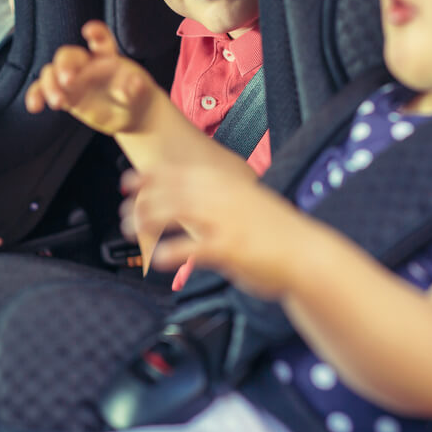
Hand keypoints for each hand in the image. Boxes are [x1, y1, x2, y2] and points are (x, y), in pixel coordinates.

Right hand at [24, 21, 157, 135]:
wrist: (130, 114)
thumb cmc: (137, 96)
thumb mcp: (141, 92)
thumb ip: (135, 88)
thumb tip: (130, 87)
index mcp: (107, 56)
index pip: (101, 39)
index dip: (96, 33)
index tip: (89, 32)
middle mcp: (87, 64)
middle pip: (68, 56)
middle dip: (64, 66)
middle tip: (68, 81)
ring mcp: (73, 79)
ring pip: (51, 73)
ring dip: (50, 85)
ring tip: (59, 103)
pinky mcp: (65, 95)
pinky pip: (44, 91)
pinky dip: (36, 96)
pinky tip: (34, 107)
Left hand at [125, 159, 317, 299]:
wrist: (307, 254)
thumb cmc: (277, 233)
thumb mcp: (247, 204)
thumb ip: (219, 201)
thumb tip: (191, 203)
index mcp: (226, 183)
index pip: (179, 172)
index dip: (149, 176)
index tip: (128, 182)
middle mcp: (223, 196)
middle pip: (171, 190)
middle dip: (142, 202)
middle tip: (124, 216)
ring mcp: (227, 220)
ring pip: (176, 211)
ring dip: (148, 221)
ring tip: (132, 233)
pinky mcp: (231, 247)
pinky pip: (194, 247)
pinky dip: (173, 251)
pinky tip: (159, 259)